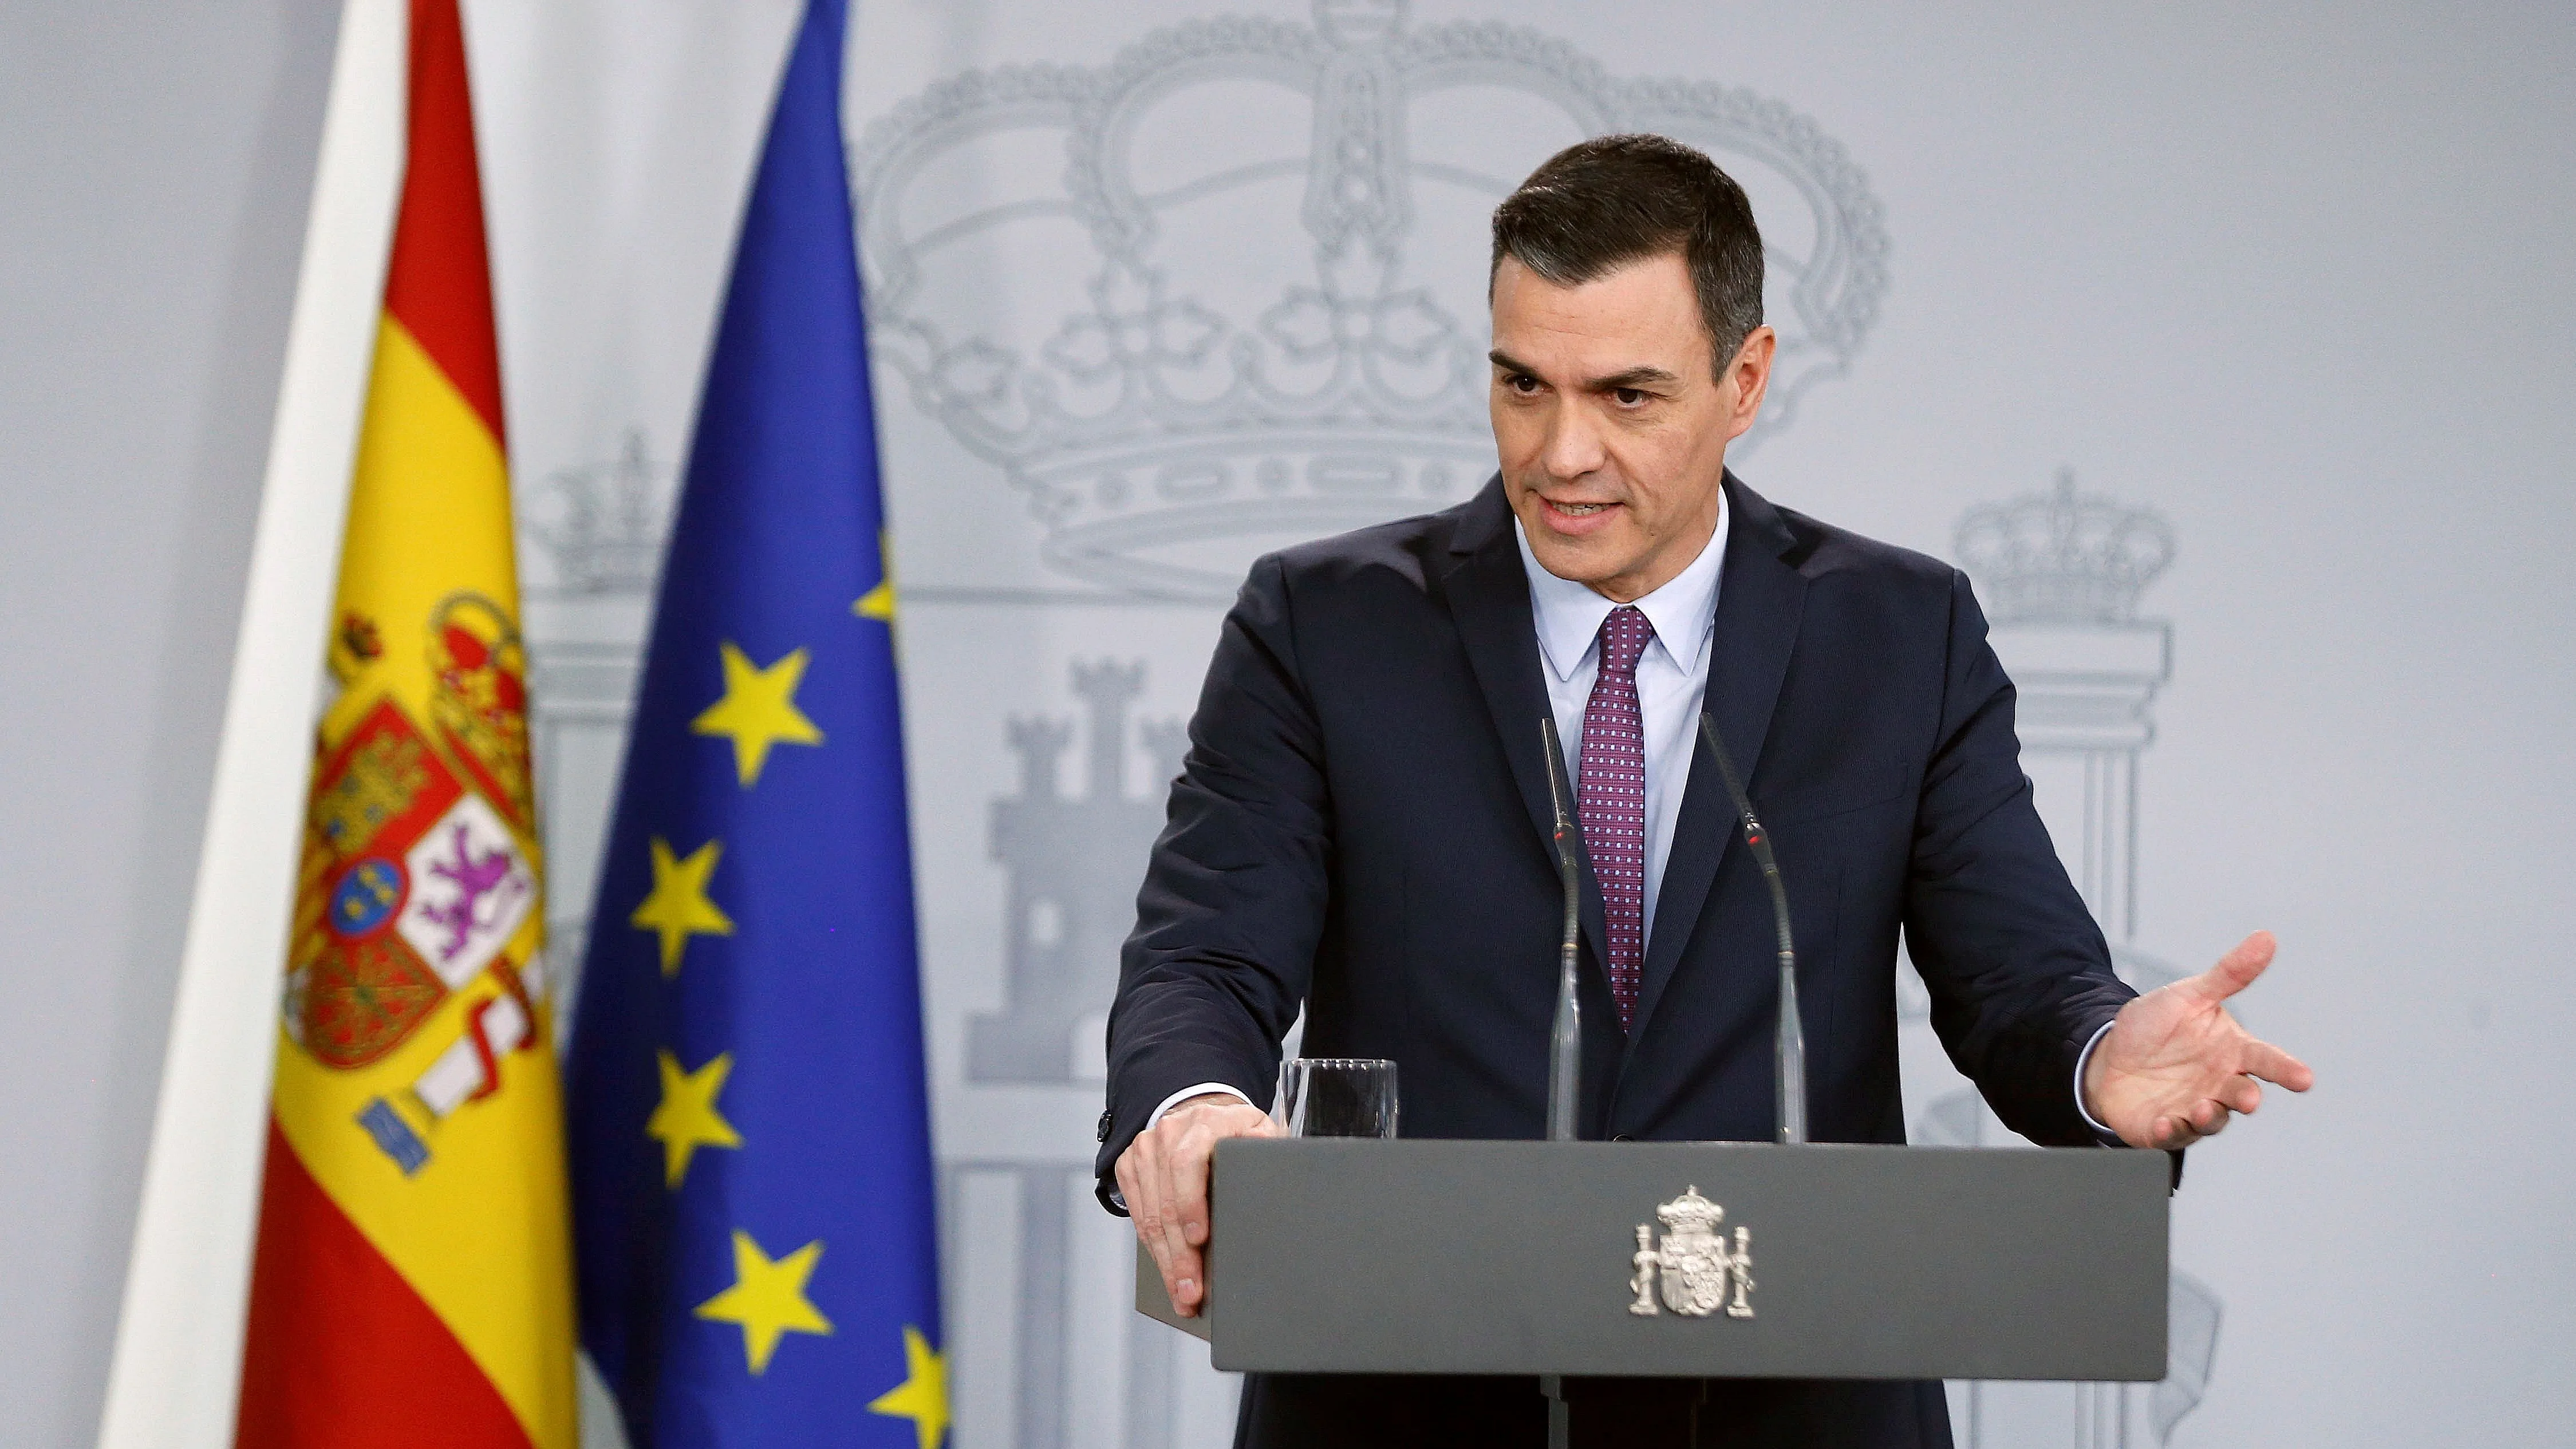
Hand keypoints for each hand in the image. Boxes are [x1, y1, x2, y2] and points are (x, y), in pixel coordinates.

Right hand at [1114, 1093, 1281, 1316]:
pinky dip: (1153, 1248)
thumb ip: (1268, 1148)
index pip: (1187, 1163)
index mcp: (1205, 1122)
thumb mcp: (1262, 1132)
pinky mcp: (1130, 1165)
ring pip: (1150, 1216)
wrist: (1204, 1113)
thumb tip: (1268, 1169)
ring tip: (1181, 1294)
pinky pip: (1137, 1215)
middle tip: (1191, 1292)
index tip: (1199, 1239)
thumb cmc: (1239, 1133)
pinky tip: (1167, 1271)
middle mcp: (1169, 1132)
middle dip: (1180, 1254)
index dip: (1190, 1204)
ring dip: (1166, 1261)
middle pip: (1167, 1201)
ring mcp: (1145, 1149)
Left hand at [2083, 930, 2315, 1149]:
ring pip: (2213, 1119)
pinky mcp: (2167, 1125)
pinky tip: (2163, 1123)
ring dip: (2209, 1116)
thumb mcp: (2189, 995)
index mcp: (2231, 1051)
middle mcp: (2218, 1082)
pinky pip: (2173, 1134)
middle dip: (2246, 1097)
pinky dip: (2170, 1131)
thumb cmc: (2156, 1027)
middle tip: (2247, 1098)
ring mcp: (2194, 1106)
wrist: (2108, 1054)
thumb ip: (2229, 973)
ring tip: (2200, 1108)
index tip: (2304, 1078)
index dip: (2286, 1069)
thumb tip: (2266, 938)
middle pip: (2242, 1093)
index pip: (2266, 1059)